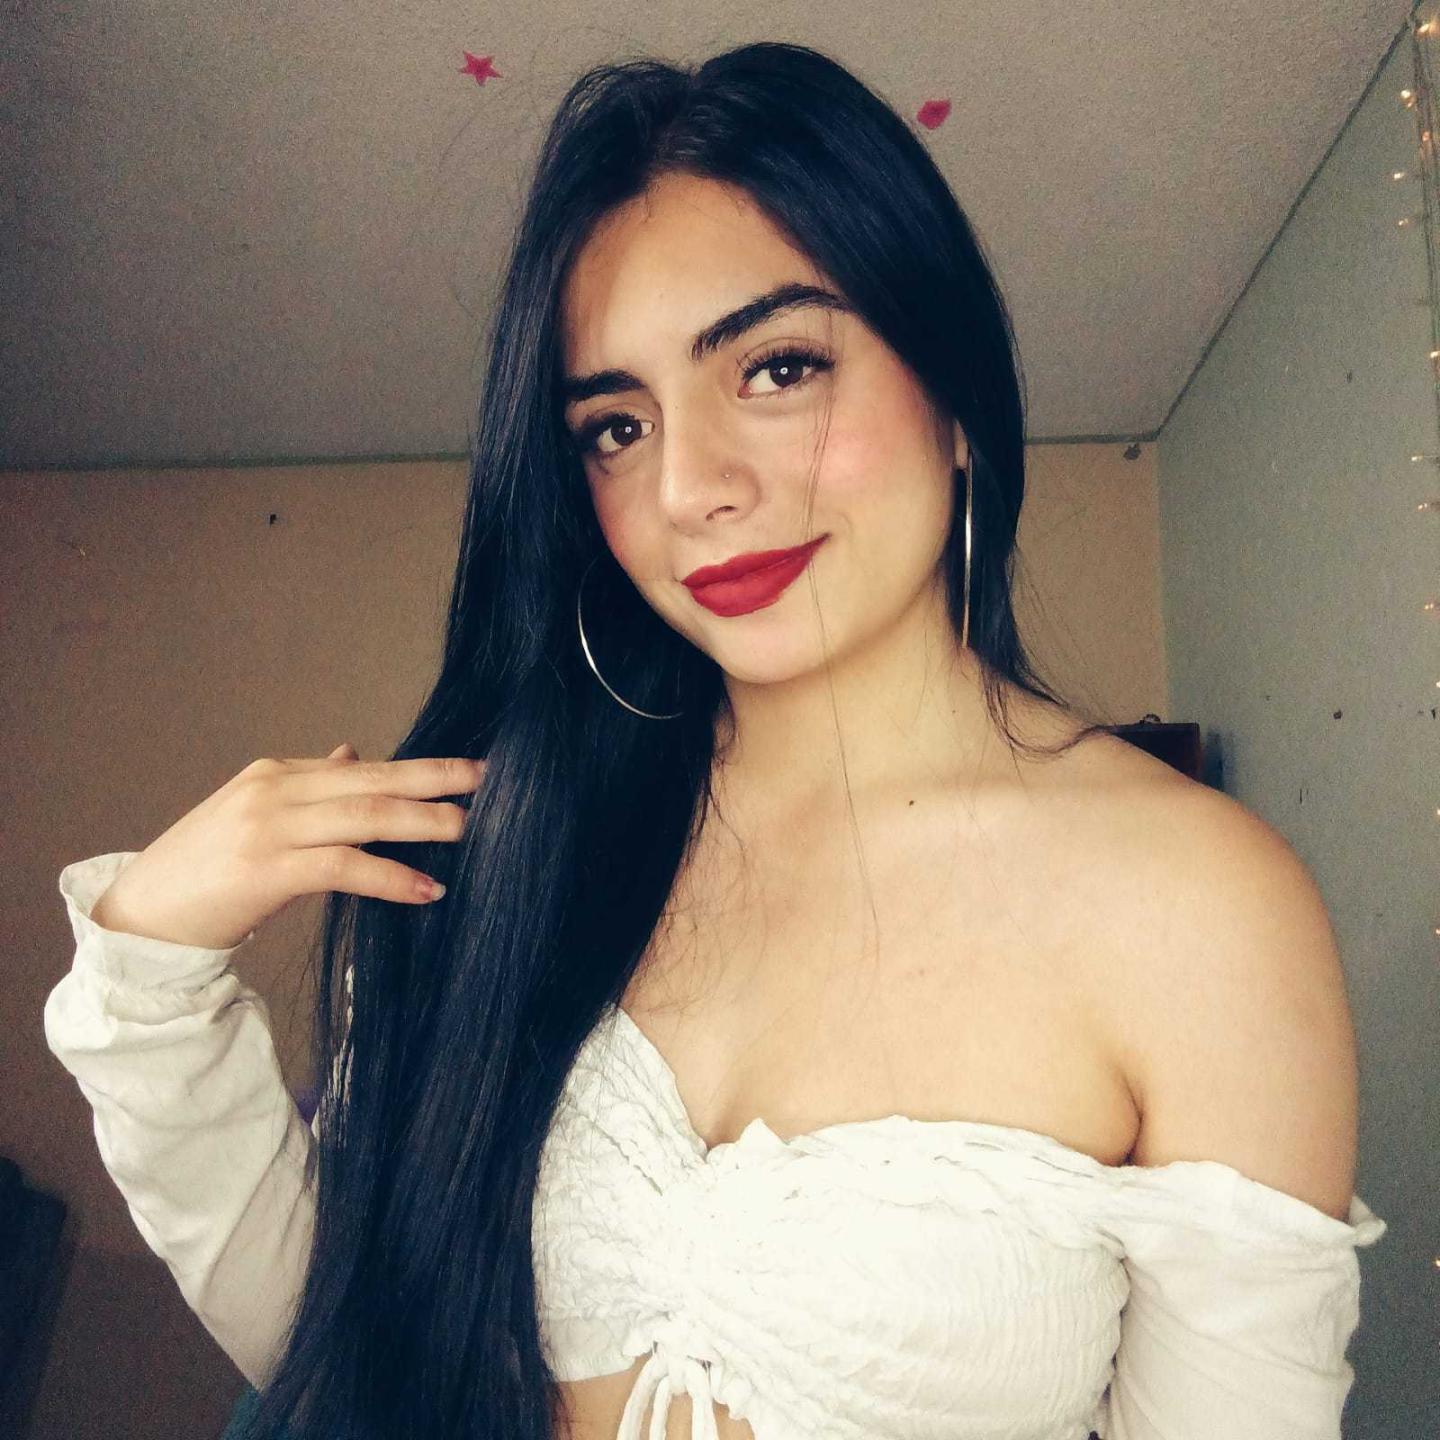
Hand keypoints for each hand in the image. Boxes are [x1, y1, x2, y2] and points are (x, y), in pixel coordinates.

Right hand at [87, 744, 485, 949]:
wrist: (138, 917)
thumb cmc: (202, 874)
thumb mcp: (256, 818)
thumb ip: (309, 789)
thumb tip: (353, 754)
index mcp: (276, 773)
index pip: (363, 768)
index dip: (418, 771)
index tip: (466, 773)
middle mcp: (274, 789)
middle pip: (372, 779)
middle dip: (435, 779)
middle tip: (487, 780)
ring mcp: (267, 826)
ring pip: (364, 815)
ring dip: (423, 822)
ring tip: (468, 830)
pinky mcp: (263, 869)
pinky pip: (343, 866)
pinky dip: (391, 876)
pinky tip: (427, 889)